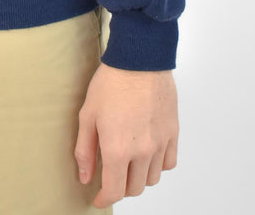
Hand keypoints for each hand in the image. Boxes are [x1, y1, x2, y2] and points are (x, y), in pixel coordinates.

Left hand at [75, 62, 178, 208]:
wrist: (139, 59)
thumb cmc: (110, 83)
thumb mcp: (88, 115)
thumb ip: (85, 150)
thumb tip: (85, 177)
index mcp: (118, 149)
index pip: (115, 190)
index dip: (104, 198)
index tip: (99, 198)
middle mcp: (143, 152)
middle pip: (134, 188)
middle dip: (120, 187)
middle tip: (111, 175)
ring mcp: (160, 143)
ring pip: (152, 178)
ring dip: (139, 177)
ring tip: (128, 162)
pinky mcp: (173, 133)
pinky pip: (169, 162)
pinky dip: (158, 165)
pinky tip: (147, 153)